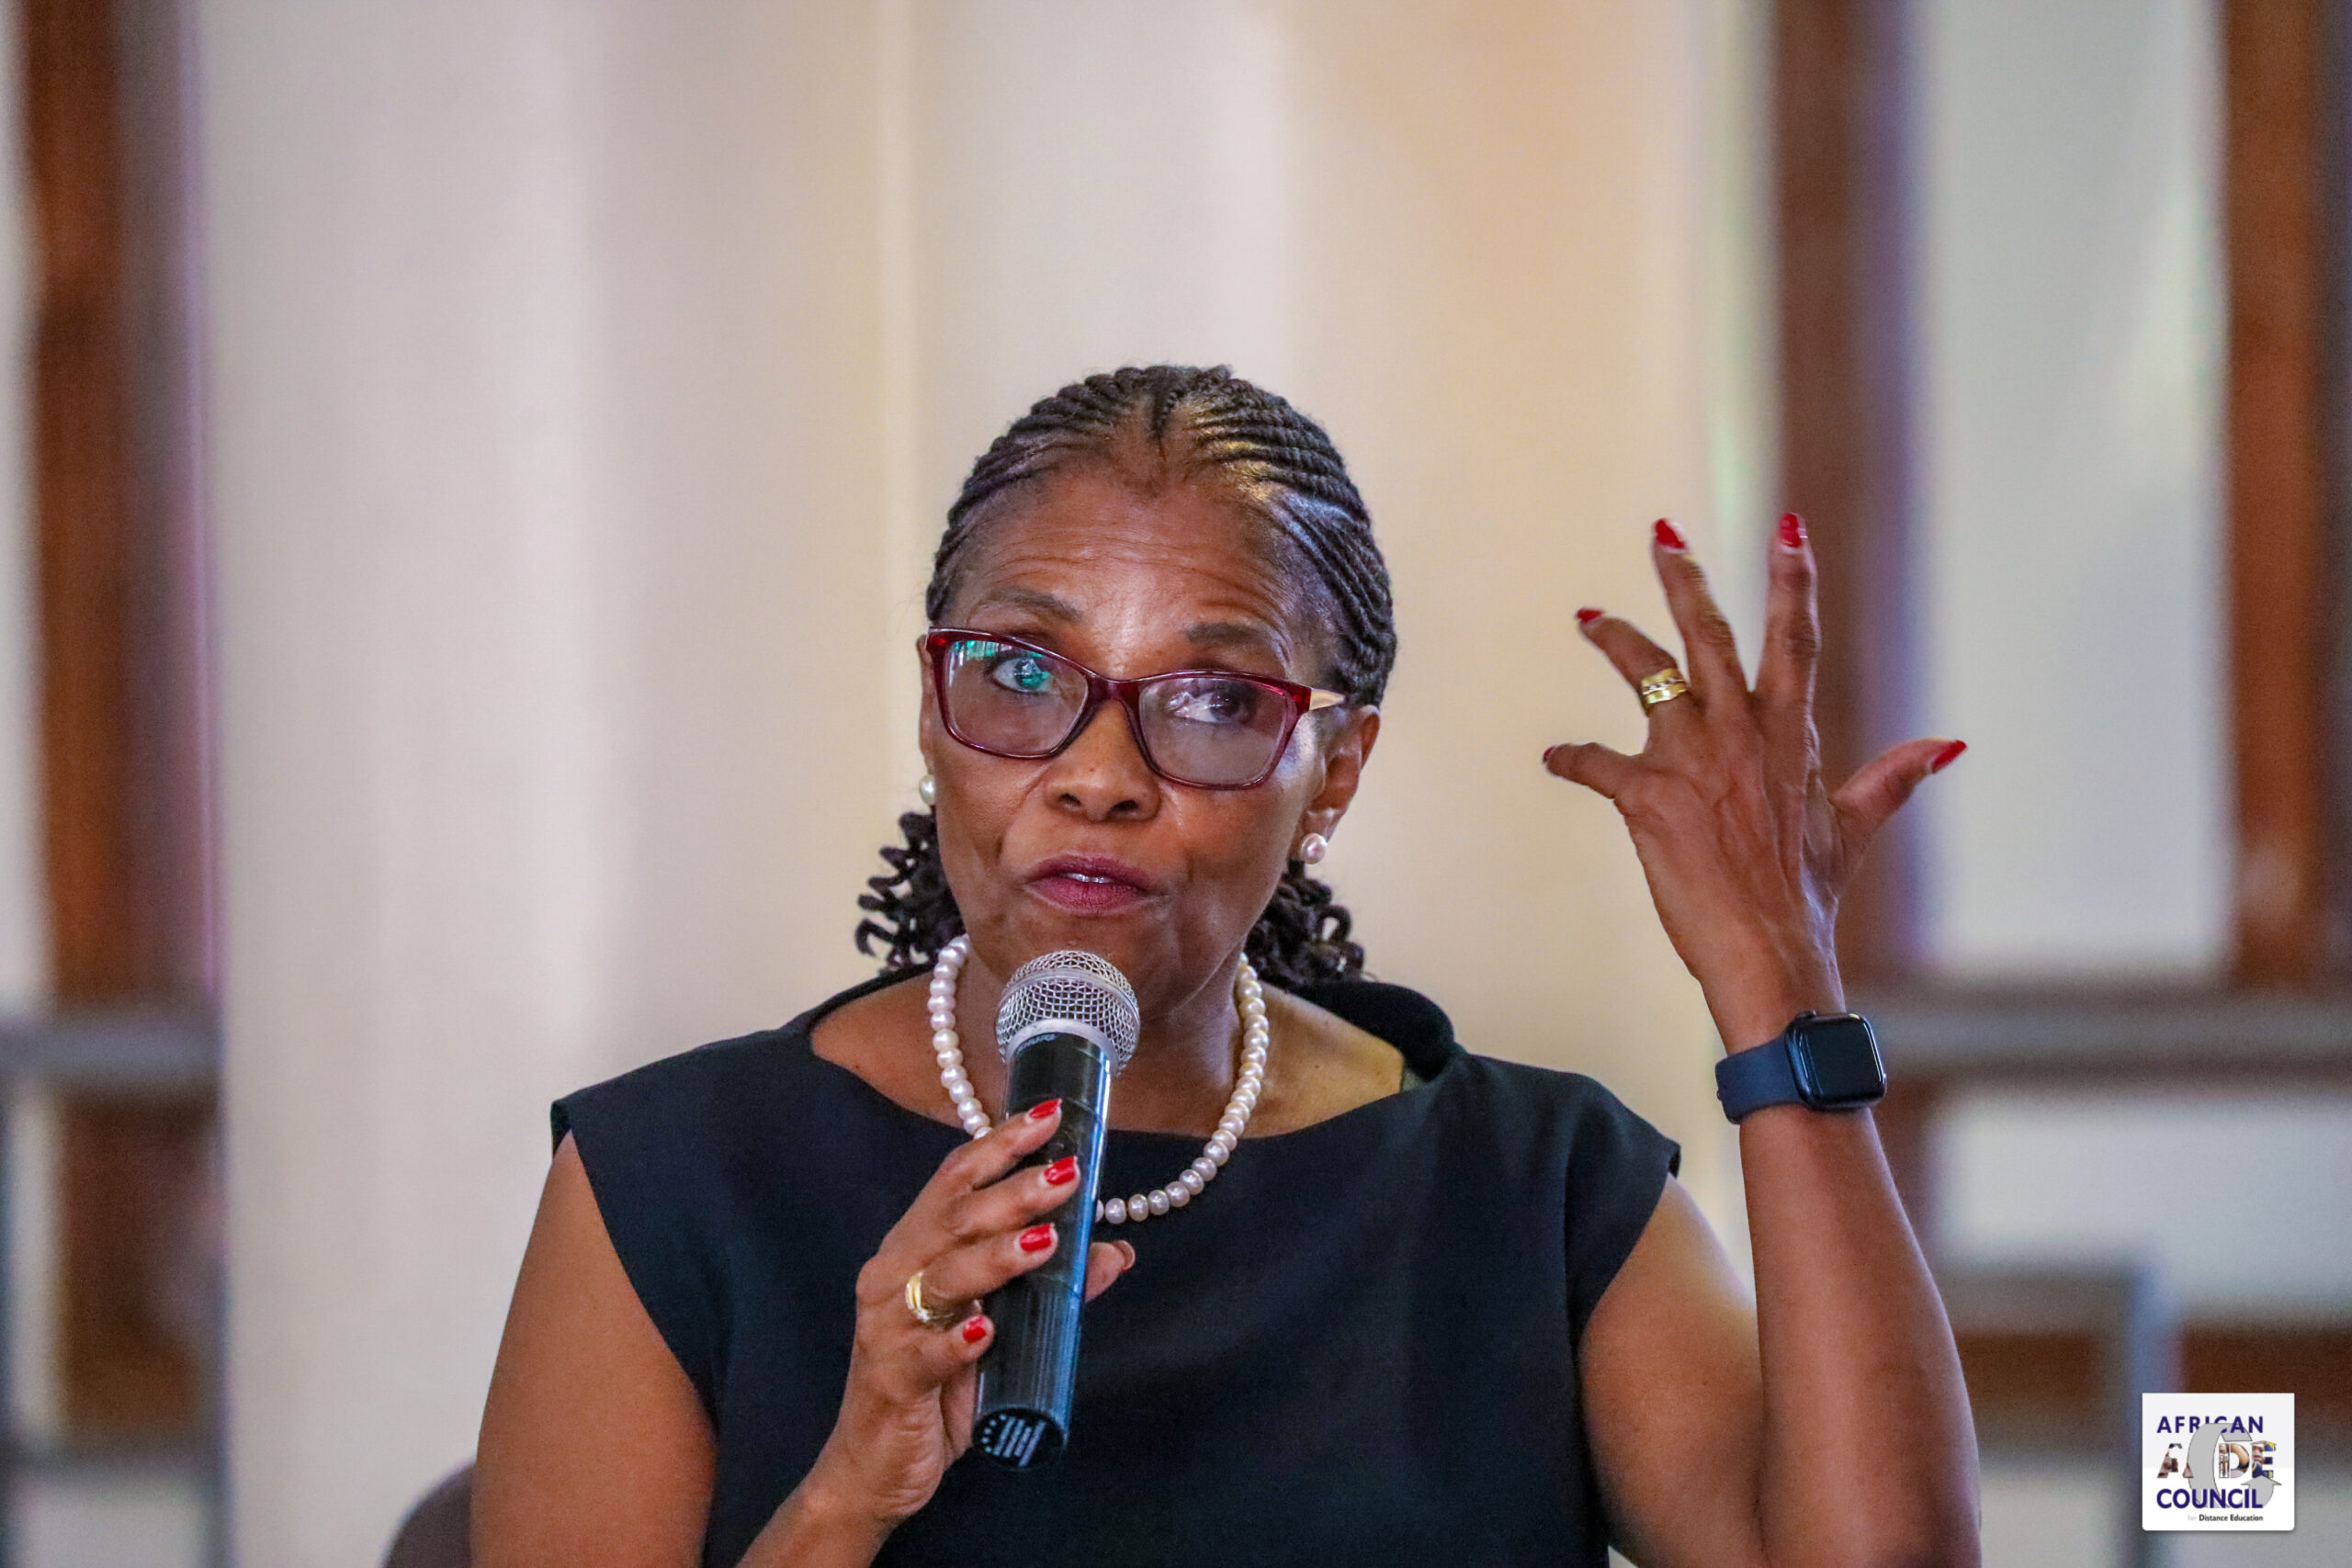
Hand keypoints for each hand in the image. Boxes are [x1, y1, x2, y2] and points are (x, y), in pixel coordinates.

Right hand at [798, 1103, 1132, 1537]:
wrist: (876, 1467)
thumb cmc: (936, 1385)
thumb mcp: (998, 1330)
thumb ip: (1050, 1291)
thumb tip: (1114, 1252)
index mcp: (915, 1249)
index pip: (954, 1180)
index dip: (999, 1145)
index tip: (1048, 1117)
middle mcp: (894, 1274)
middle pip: (953, 1218)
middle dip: (1013, 1191)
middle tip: (1067, 1175)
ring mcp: (888, 1326)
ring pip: (941, 1276)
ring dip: (995, 1255)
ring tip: (1045, 1241)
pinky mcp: (893, 1380)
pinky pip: (925, 1355)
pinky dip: (956, 1342)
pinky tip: (986, 1330)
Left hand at [1542, 516, 1962, 1050]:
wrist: (1769, 952)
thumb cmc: (1807, 898)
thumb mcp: (1852, 830)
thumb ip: (1891, 779)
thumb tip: (1947, 745)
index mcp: (1789, 734)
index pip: (1795, 639)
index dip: (1793, 579)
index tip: (1789, 525)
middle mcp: (1741, 732)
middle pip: (1710, 635)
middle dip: (1685, 579)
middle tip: (1662, 534)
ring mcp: (1693, 759)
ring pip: (1648, 674)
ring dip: (1615, 639)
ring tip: (1587, 616)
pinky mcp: (1647, 795)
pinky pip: (1595, 763)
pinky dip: (1573, 759)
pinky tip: (1554, 759)